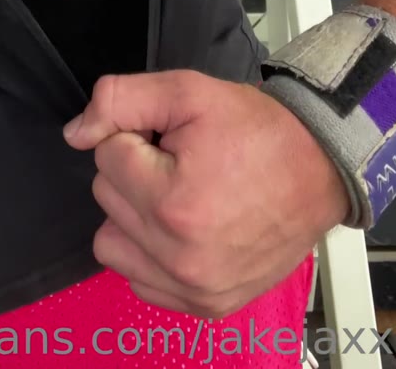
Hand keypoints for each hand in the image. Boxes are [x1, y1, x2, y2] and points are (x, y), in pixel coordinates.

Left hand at [63, 70, 350, 317]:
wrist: (319, 169)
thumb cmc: (258, 129)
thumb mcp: (189, 91)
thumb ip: (121, 99)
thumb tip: (75, 133)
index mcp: (172, 202)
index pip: (105, 154)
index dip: (136, 133)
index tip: (174, 135)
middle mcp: (179, 257)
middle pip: (106, 196)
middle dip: (135, 170)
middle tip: (182, 159)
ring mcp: (194, 288)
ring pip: (112, 241)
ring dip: (134, 213)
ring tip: (179, 192)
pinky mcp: (206, 305)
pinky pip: (139, 279)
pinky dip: (150, 252)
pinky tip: (182, 226)